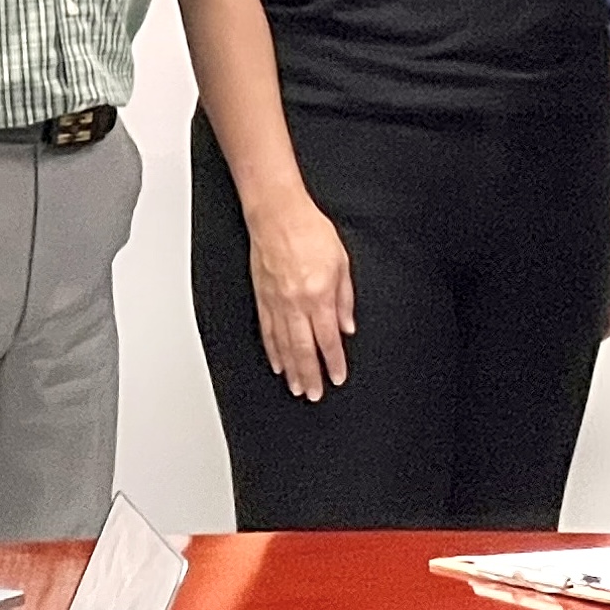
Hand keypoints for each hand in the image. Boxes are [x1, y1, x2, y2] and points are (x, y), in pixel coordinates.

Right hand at [248, 191, 356, 398]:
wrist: (278, 216)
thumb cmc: (310, 231)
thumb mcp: (341, 261)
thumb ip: (345, 297)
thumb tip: (347, 325)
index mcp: (319, 295)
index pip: (328, 339)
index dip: (333, 361)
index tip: (337, 377)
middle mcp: (296, 304)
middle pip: (304, 349)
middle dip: (310, 375)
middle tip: (314, 394)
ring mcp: (276, 303)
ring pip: (284, 345)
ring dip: (292, 370)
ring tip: (297, 387)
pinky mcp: (262, 298)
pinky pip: (267, 332)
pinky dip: (272, 351)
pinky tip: (278, 363)